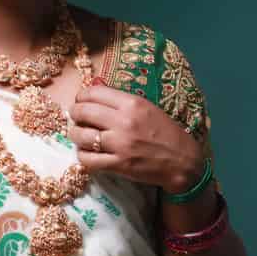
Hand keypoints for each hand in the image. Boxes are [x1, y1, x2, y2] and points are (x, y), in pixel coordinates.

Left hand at [68, 80, 204, 195]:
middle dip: (74, 113)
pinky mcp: (118, 165)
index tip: (81, 101)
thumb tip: (95, 90)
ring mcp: (120, 145)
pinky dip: (82, 155)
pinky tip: (87, 152)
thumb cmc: (166, 132)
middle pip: (83, 112)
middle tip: (76, 117)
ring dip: (75, 134)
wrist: (182, 161)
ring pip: (80, 136)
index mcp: (132, 104)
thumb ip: (121, 101)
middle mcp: (124, 122)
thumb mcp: (147, 108)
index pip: (93, 93)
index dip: (81, 96)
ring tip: (79, 135)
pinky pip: (87, 159)